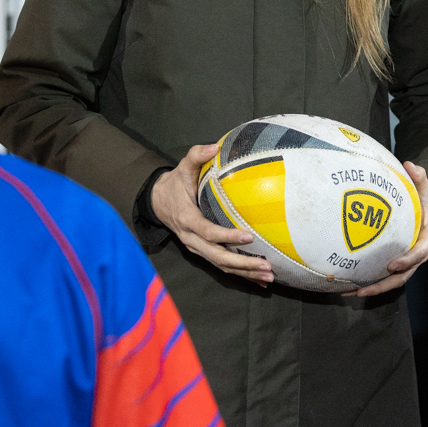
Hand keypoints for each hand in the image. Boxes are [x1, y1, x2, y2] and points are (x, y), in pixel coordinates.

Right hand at [151, 144, 272, 285]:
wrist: (158, 202)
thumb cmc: (175, 183)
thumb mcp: (182, 168)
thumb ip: (196, 156)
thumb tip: (213, 146)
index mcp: (187, 219)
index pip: (208, 231)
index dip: (227, 236)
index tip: (248, 236)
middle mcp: (191, 238)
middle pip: (217, 256)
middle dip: (242, 263)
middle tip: (266, 264)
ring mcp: (197, 248)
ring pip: (221, 265)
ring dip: (245, 273)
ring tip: (269, 275)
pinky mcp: (203, 252)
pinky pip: (222, 266)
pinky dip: (241, 274)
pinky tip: (260, 280)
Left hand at [345, 161, 427, 296]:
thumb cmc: (426, 199)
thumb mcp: (426, 188)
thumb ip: (420, 177)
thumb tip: (410, 165)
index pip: (420, 253)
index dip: (407, 260)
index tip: (392, 265)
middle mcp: (419, 254)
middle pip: (403, 275)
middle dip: (383, 284)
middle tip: (363, 290)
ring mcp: (408, 262)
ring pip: (393, 280)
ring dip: (372, 289)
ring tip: (349, 293)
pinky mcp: (398, 263)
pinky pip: (385, 276)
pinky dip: (369, 282)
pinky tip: (348, 286)